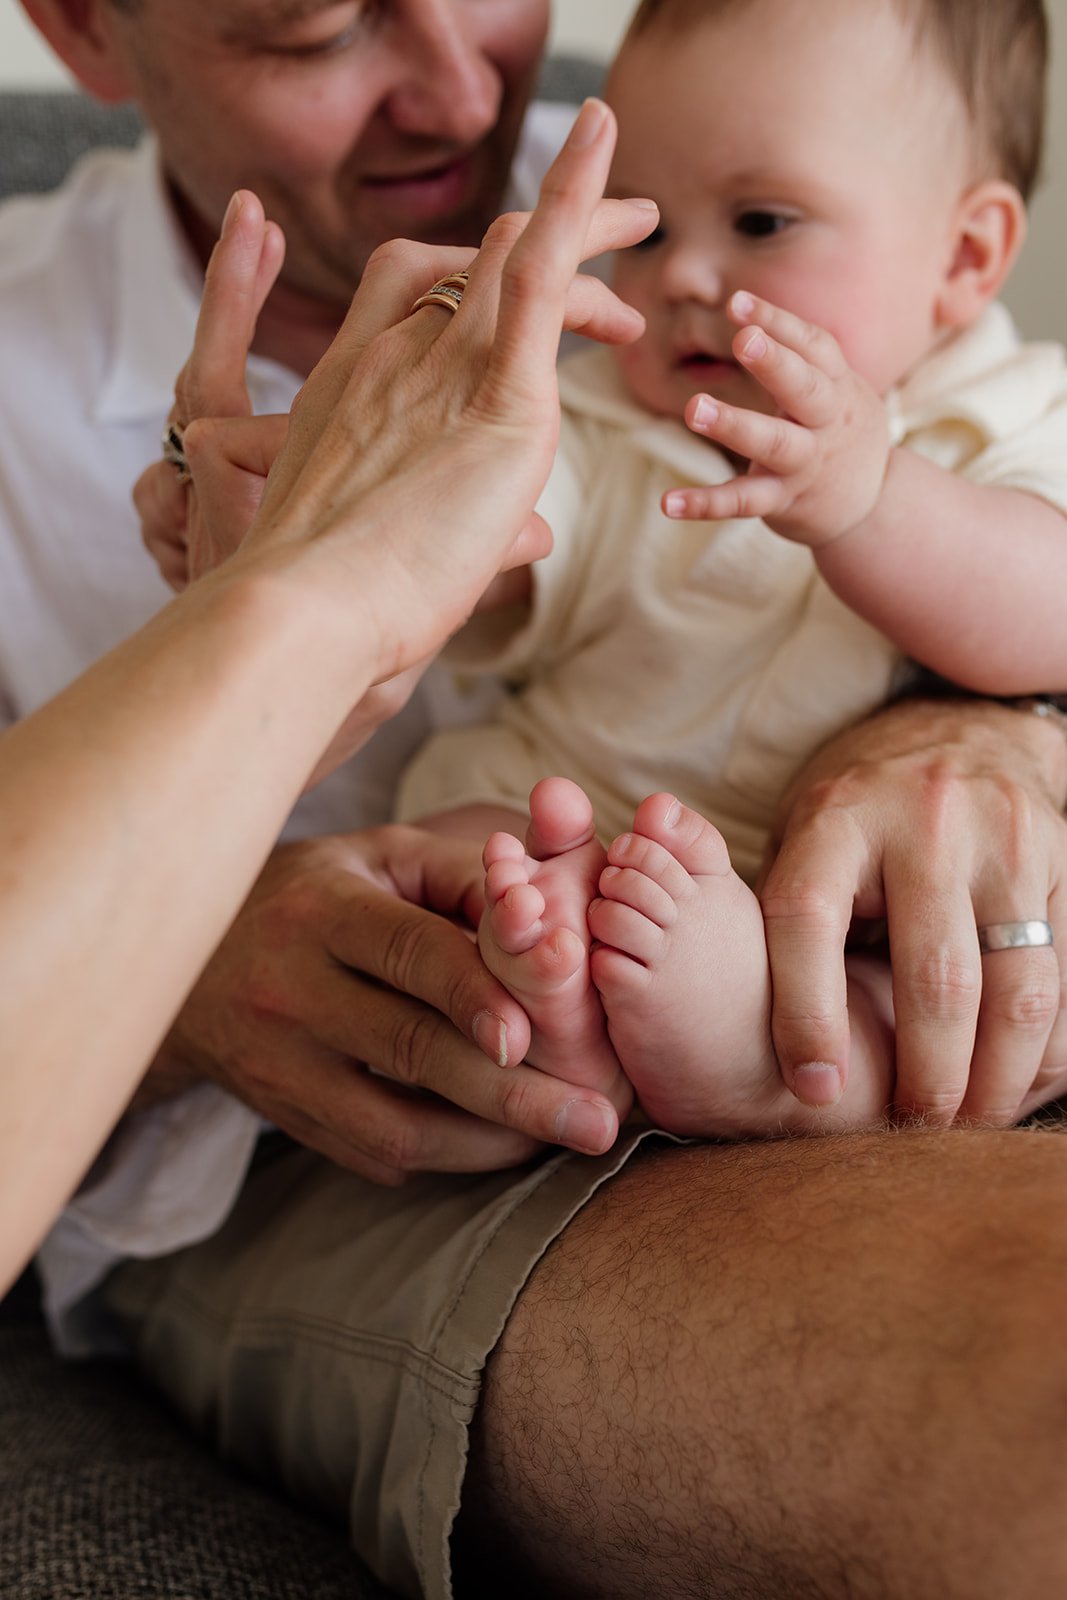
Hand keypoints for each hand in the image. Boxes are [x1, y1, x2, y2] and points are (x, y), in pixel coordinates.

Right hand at [138, 162, 652, 593]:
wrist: (305, 611)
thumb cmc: (335, 606)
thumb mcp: (403, 555)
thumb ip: (476, 534)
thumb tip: (533, 539)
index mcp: (356, 393)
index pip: (413, 299)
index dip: (472, 285)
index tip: (525, 309)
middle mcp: (392, 360)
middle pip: (470, 261)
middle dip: (544, 238)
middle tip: (612, 236)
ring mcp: (438, 368)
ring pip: (514, 253)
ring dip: (585, 225)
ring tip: (643, 224)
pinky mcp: (496, 394)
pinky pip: (538, 272)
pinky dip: (573, 198)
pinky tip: (602, 139)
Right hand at [151, 828, 621, 1183]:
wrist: (185, 962)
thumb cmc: (313, 895)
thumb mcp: (378, 858)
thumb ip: (465, 877)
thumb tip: (554, 918)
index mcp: (320, 911)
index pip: (405, 954)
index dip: (471, 994)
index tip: (530, 1034)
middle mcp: (291, 991)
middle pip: (411, 1048)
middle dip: (512, 1092)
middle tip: (597, 1117)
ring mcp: (282, 1067)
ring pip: (394, 1125)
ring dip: (491, 1140)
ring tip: (569, 1137)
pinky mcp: (287, 1117)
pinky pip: (375, 1154)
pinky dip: (450, 1156)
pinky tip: (509, 1146)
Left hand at [663, 291, 890, 545]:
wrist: (875, 506)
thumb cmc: (841, 433)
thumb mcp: (839, 390)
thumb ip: (802, 360)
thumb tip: (749, 318)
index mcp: (838, 387)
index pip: (813, 346)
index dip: (778, 322)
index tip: (737, 302)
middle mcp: (826, 422)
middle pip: (804, 388)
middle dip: (775, 363)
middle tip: (742, 340)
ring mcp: (806, 464)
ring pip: (772, 443)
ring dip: (734, 425)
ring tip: (694, 408)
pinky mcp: (784, 501)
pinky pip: (743, 502)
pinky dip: (705, 503)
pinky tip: (669, 503)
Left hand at [759, 697, 1066, 1125]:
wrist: (962, 729)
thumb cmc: (858, 812)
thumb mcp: (801, 838)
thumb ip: (780, 917)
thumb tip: (757, 1031)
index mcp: (836, 820)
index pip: (808, 922)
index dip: (805, 1012)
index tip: (811, 1089)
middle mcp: (925, 823)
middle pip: (934, 976)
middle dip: (927, 1075)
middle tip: (910, 1133)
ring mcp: (1004, 840)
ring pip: (1016, 987)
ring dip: (996, 1078)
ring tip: (967, 1125)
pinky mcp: (1063, 859)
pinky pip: (1064, 973)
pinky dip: (1047, 1045)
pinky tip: (1020, 1083)